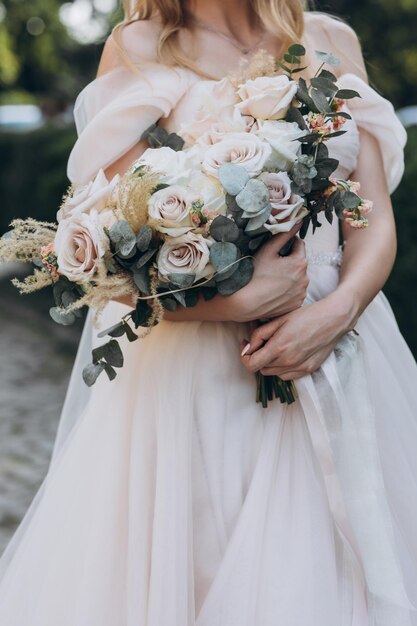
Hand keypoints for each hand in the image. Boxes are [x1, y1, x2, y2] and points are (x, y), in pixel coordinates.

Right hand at [228, 226, 308, 322]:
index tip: (278, 248)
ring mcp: (301, 294)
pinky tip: (275, 290)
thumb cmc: (254, 274)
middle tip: (273, 264)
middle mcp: (305, 279)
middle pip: (299, 263)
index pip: (299, 245)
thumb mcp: (268, 250)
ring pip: (298, 278)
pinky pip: (295, 293)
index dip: (289, 243)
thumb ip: (284, 235)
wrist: (245, 303)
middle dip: (289, 261)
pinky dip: (288, 290)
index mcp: (300, 263)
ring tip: (273, 278)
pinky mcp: (296, 305)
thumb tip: (297, 222)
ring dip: (290, 276)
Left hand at [240, 288, 356, 378]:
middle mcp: (288, 361)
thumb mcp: (279, 319)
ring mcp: (299, 368)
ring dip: (269, 363)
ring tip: (275, 347)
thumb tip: (247, 347)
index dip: (245, 357)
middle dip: (257, 358)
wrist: (333, 319)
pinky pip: (286, 376)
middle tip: (262, 344)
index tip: (246, 346)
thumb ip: (259, 334)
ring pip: (273, 373)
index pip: (251, 364)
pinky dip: (281, 368)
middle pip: (261, 369)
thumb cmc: (306, 315)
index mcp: (279, 347)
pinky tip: (286, 354)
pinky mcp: (308, 370)